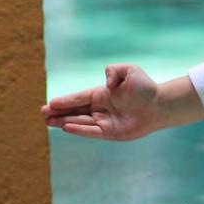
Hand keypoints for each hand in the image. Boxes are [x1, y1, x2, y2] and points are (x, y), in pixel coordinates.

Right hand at [41, 64, 162, 140]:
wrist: (160, 104)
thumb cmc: (146, 88)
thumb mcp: (129, 71)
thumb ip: (114, 71)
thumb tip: (105, 82)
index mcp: (102, 94)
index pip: (80, 98)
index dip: (65, 101)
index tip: (50, 103)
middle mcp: (101, 108)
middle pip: (75, 111)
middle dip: (58, 112)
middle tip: (42, 113)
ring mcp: (105, 121)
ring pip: (80, 122)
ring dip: (64, 122)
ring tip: (48, 121)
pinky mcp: (110, 133)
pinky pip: (91, 132)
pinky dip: (79, 129)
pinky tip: (66, 127)